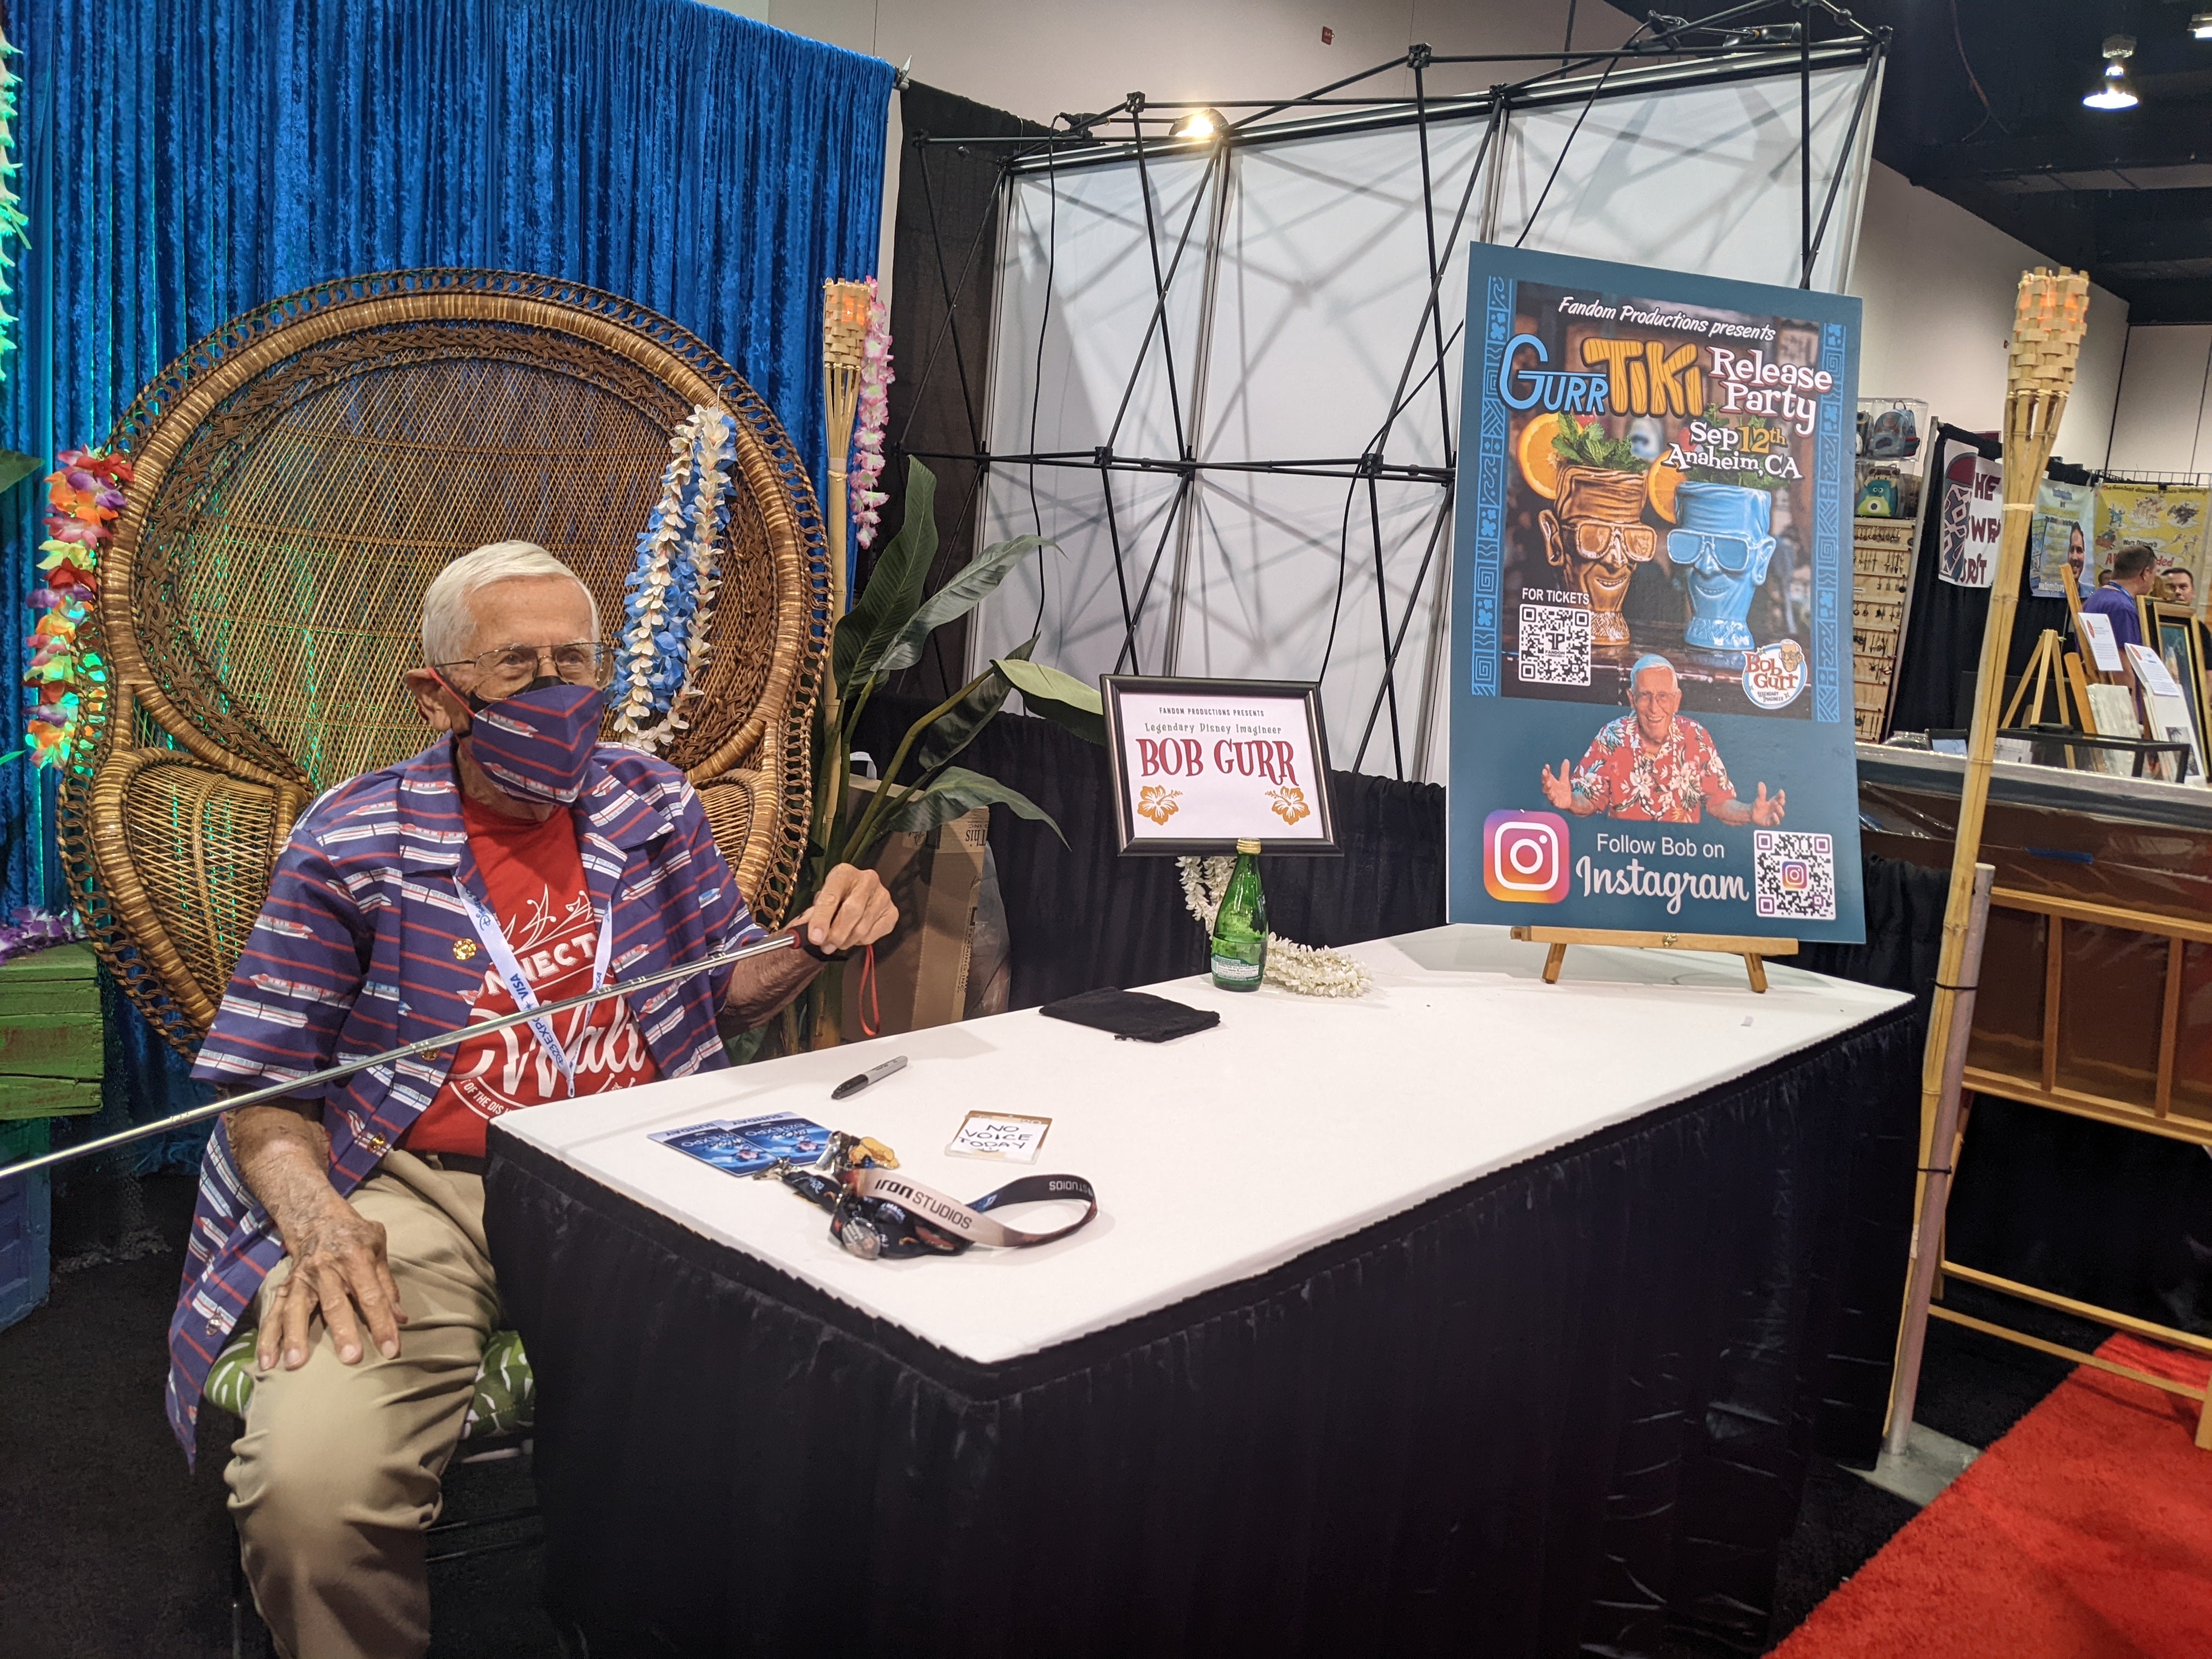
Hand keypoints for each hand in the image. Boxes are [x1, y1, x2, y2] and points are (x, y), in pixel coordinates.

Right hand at [257, 1194, 406, 1371]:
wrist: (316, 1216)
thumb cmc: (354, 1236)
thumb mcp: (378, 1248)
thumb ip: (387, 1285)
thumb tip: (401, 1320)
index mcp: (356, 1258)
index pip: (373, 1295)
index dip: (383, 1323)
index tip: (391, 1350)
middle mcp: (327, 1269)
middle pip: (335, 1304)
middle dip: (343, 1332)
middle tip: (350, 1358)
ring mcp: (302, 1278)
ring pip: (298, 1309)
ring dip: (295, 1337)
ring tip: (295, 1364)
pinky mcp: (286, 1286)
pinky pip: (275, 1313)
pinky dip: (268, 1338)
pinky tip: (265, 1362)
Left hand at [794, 864, 897, 955]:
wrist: (854, 898)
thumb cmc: (834, 900)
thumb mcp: (819, 903)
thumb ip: (810, 917)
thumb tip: (798, 934)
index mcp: (844, 873)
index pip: (832, 896)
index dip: (822, 919)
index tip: (814, 937)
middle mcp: (867, 879)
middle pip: (851, 912)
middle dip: (835, 934)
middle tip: (825, 946)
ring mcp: (883, 896)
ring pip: (862, 927)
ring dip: (845, 941)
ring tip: (836, 943)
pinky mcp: (892, 912)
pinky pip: (873, 935)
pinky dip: (860, 941)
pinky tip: (853, 936)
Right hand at [1540, 759, 1574, 810]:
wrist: (1569, 801)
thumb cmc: (1564, 790)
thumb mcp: (1564, 779)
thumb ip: (1564, 771)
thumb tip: (1566, 760)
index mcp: (1551, 782)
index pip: (1547, 775)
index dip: (1547, 771)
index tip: (1547, 766)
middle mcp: (1549, 789)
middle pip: (1545, 783)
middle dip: (1544, 778)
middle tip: (1544, 772)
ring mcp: (1551, 795)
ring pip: (1547, 791)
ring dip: (1547, 787)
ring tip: (1548, 783)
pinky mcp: (1555, 802)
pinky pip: (1552, 800)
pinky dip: (1552, 797)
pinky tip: (1553, 794)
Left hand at [1749, 782, 1785, 826]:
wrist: (1751, 815)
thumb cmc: (1757, 806)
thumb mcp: (1759, 799)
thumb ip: (1761, 792)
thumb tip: (1760, 783)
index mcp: (1774, 802)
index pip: (1780, 798)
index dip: (1781, 795)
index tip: (1780, 791)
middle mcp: (1776, 809)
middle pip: (1782, 806)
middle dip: (1782, 803)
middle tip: (1780, 800)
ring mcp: (1774, 816)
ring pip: (1781, 814)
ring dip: (1780, 811)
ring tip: (1778, 807)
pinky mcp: (1771, 822)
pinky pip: (1776, 822)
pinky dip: (1776, 819)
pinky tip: (1773, 815)